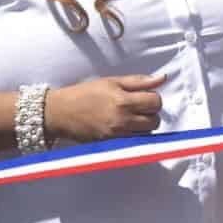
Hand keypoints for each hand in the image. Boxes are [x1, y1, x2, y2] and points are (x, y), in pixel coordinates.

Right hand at [45, 74, 164, 143]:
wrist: (60, 112)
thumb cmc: (85, 93)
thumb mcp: (112, 81)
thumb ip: (139, 81)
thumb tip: (162, 78)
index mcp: (123, 100)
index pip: (155, 102)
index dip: (154, 98)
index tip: (145, 97)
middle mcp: (122, 119)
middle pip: (154, 120)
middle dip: (151, 113)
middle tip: (139, 108)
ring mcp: (116, 134)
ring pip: (146, 134)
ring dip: (144, 126)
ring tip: (132, 118)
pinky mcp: (110, 144)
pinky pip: (133, 142)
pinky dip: (135, 135)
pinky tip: (126, 128)